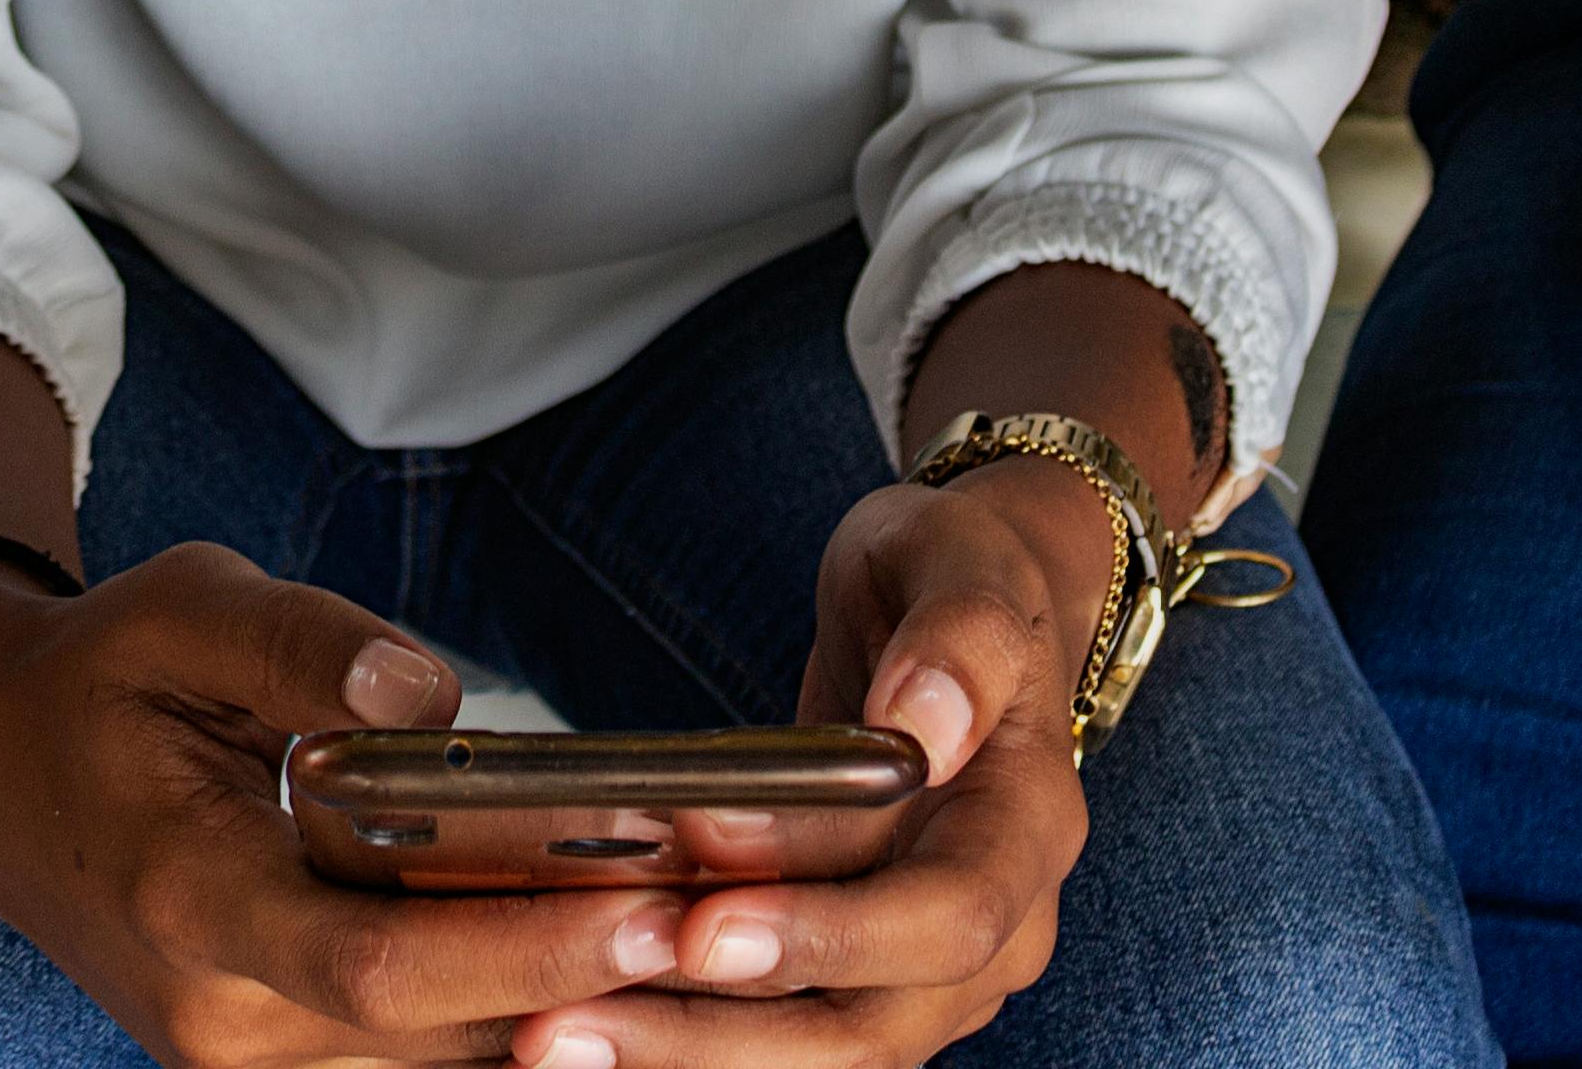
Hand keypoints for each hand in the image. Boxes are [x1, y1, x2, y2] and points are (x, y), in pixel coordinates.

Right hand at [0, 545, 699, 1066]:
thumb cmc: (98, 677)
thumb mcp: (176, 611)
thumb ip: (296, 643)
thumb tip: (431, 693)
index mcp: (189, 903)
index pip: (380, 963)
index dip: (519, 949)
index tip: (651, 910)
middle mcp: (223, 1022)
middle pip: (441, 1040)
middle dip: (596, 996)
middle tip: (749, 933)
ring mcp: (251, 1067)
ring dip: (577, 1024)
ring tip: (726, 953)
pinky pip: (425, 1066)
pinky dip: (523, 1029)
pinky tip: (633, 980)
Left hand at [496, 465, 1099, 1068]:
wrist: (958, 613)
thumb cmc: (956, 578)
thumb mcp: (960, 562)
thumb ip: (958, 637)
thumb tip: (925, 726)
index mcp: (1027, 827)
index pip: (948, 918)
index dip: (830, 934)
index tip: (705, 924)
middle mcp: (996, 923)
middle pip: (871, 1023)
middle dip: (722, 1033)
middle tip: (574, 1013)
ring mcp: (927, 963)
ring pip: (817, 1046)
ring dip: (685, 1051)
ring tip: (553, 1036)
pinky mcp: (860, 969)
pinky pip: (781, 1026)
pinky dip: (686, 1032)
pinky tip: (586, 1017)